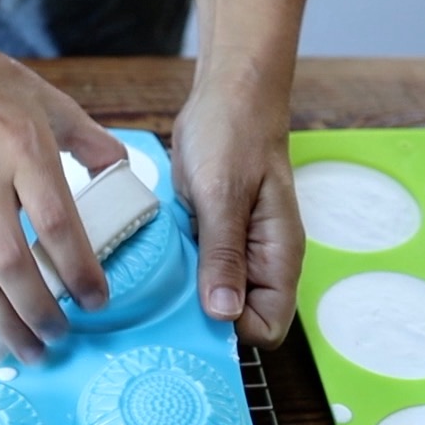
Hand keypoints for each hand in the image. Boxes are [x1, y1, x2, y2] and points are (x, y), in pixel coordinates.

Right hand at [0, 23, 124, 362]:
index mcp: (24, 150)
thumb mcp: (47, 99)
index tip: (99, 299)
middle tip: (65, 337)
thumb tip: (123, 173)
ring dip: (5, 321)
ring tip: (30, 351)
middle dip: (42, 310)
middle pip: (14, 263)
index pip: (57, 225)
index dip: (80, 270)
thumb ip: (90, 140)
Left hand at [170, 77, 303, 347]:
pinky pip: (193, 269)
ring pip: (209, 296)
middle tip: (157, 302)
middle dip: (199, 317)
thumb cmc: (234, 133)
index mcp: (277, 256)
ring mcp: (233, 249)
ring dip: (181, 294)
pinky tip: (148, 258)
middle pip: (235, 318)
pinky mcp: (209, 235)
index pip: (266, 326)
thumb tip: (223, 315)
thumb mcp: (223, 193)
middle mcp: (259, 260)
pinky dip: (173, 269)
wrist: (228, 94)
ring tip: (147, 281)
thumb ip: (224, 254)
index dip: (231, 330)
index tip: (189, 316)